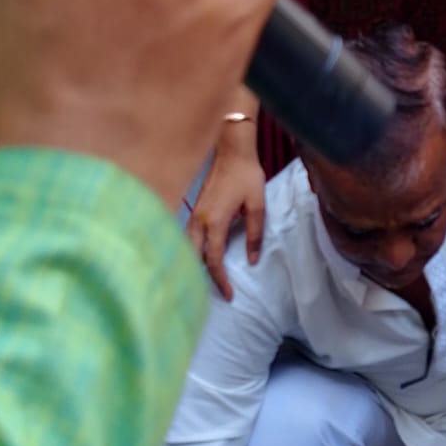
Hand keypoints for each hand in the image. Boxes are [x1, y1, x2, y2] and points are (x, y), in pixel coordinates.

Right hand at [186, 120, 266, 299]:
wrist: (232, 151)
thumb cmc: (247, 176)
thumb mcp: (257, 205)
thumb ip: (255, 233)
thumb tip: (252, 260)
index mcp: (215, 222)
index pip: (213, 260)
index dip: (220, 280)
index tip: (229, 295)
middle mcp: (199, 220)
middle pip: (195, 257)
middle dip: (203, 277)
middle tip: (217, 292)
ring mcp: (194, 214)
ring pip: (188, 247)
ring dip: (195, 264)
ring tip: (206, 279)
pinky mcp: (195, 209)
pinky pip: (188, 236)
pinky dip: (192, 250)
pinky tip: (200, 256)